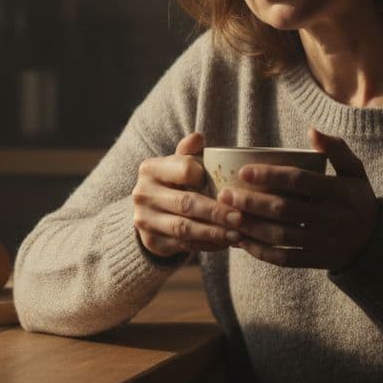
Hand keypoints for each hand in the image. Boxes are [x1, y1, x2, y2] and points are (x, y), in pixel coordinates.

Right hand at [132, 132, 242, 257]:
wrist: (149, 213)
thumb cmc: (172, 183)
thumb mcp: (177, 164)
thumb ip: (188, 152)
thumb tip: (198, 137)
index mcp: (150, 169)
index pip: (184, 169)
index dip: (206, 176)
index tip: (226, 184)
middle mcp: (143, 194)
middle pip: (185, 202)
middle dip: (216, 212)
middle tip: (240, 217)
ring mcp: (145, 220)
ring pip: (184, 228)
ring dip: (213, 232)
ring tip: (236, 234)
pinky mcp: (152, 242)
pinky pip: (183, 245)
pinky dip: (206, 245)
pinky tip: (224, 243)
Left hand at [216, 129, 377, 269]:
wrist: (376, 242)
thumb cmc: (357, 199)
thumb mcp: (354, 171)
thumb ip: (336, 149)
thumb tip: (312, 131)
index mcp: (339, 192)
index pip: (299, 181)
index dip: (270, 175)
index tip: (243, 171)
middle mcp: (331, 218)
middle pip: (284, 209)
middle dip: (251, 201)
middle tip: (225, 194)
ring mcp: (324, 242)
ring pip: (280, 235)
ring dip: (250, 226)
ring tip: (227, 216)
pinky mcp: (316, 261)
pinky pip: (284, 258)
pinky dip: (260, 251)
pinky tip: (241, 241)